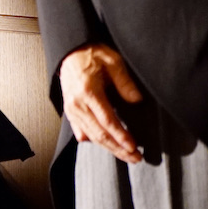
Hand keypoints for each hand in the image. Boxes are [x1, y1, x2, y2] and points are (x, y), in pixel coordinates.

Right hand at [58, 45, 144, 164]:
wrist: (70, 51)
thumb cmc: (91, 54)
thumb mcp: (113, 60)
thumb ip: (125, 81)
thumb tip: (137, 100)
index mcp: (88, 91)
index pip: (107, 121)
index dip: (121, 136)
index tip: (133, 147)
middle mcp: (77, 104)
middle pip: (99, 134)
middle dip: (118, 149)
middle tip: (135, 157)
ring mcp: (72, 109)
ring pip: (91, 136)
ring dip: (109, 148)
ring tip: (126, 155)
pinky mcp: (70, 111)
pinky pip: (81, 132)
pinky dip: (94, 141)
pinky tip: (106, 146)